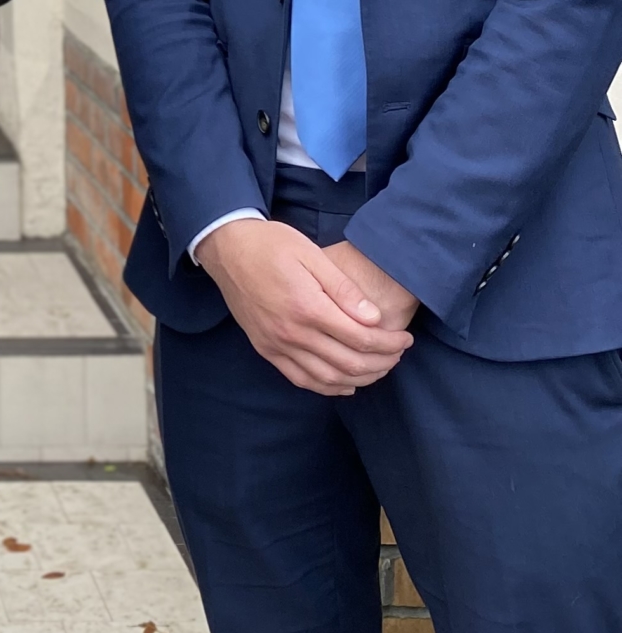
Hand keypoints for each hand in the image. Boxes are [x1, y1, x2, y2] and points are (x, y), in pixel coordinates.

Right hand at [199, 218, 414, 394]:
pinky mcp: (266, 349)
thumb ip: (343, 288)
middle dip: (381, 363)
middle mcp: (292, 332)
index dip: (389, 343)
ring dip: (359, 379)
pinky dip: (328, 387)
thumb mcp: (311, 253)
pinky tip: (345, 383)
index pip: (360, 338)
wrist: (226, 248)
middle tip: (398, 354)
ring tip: (379, 368)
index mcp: (307, 306)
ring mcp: (276, 344)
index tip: (405, 339)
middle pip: (348, 363)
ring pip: (327, 378)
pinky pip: (301, 379)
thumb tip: (374, 318)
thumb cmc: (271, 244)